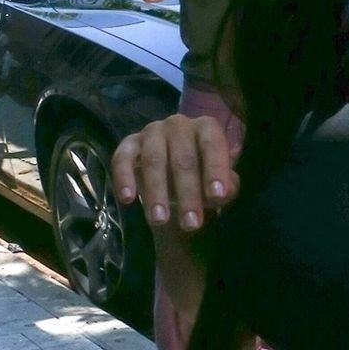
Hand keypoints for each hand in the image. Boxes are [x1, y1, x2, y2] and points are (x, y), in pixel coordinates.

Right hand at [113, 105, 244, 232]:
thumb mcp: (219, 186)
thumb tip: (221, 193)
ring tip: (160, 220)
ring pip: (153, 159)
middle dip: (187, 193)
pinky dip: (123, 177)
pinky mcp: (129, 144)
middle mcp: (179, 125)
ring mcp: (152, 132)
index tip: (217, 197)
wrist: (175, 182)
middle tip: (191, 224)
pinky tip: (127, 199)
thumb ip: (227, 188)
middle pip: (183, 157)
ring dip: (156, 191)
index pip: (212, 144)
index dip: (215, 169)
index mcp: (206, 128)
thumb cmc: (203, 180)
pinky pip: (122, 158)